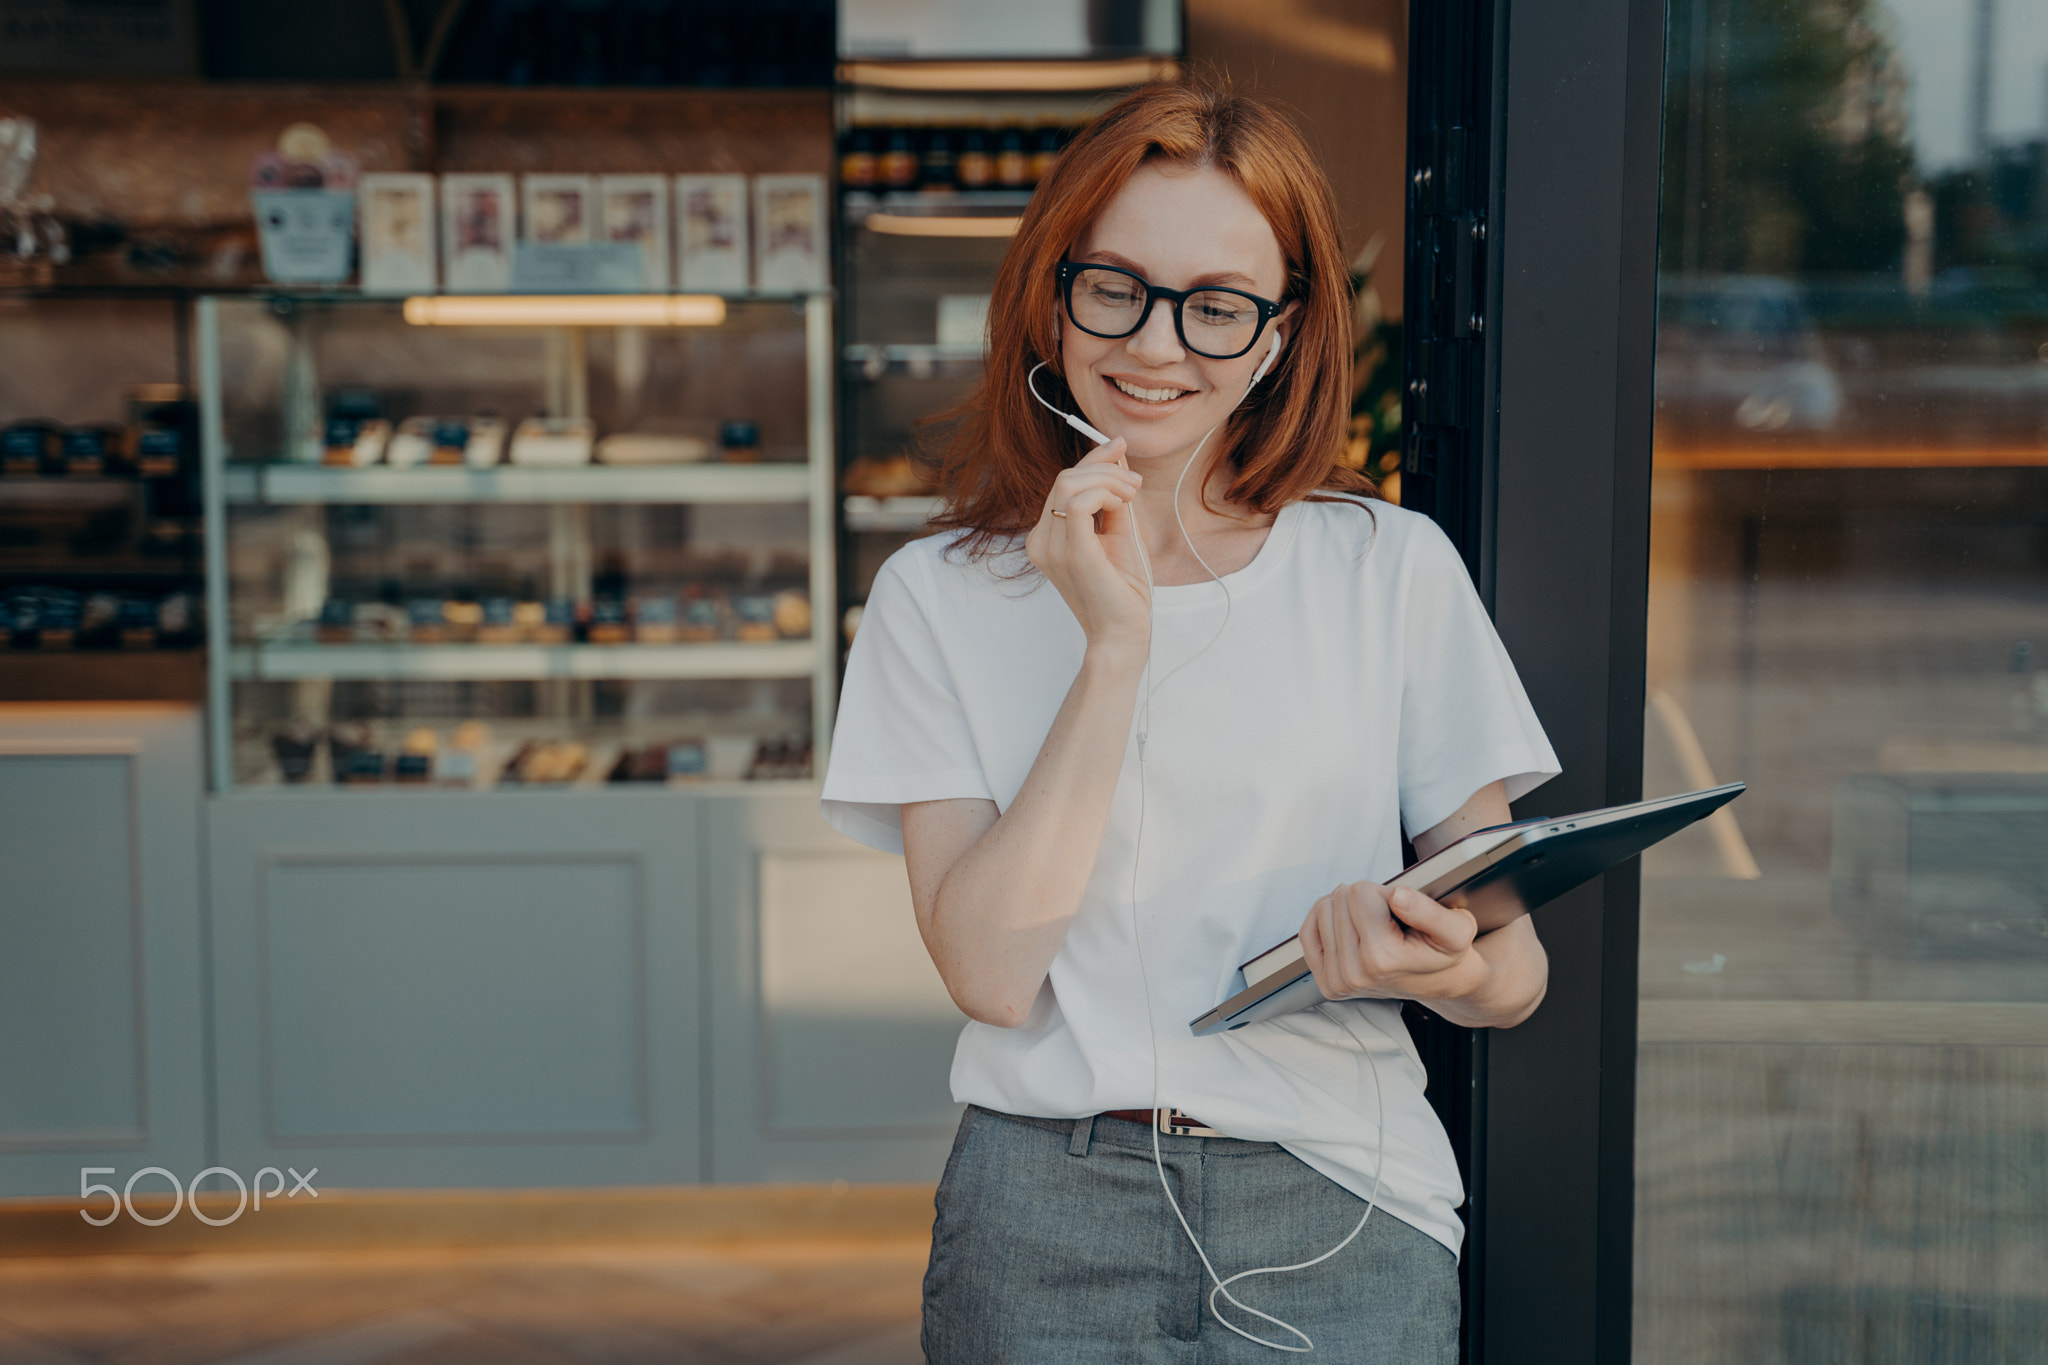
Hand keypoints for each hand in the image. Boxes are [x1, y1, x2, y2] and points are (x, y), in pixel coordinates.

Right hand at [1023, 437, 1149, 660]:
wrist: (1123, 633)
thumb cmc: (1122, 590)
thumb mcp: (1118, 533)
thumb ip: (1113, 499)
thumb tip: (1117, 457)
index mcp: (1047, 536)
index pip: (1063, 483)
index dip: (1092, 460)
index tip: (1120, 448)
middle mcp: (1041, 541)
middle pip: (1065, 478)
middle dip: (1105, 469)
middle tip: (1137, 485)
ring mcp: (1051, 548)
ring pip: (1069, 484)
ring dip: (1109, 480)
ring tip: (1133, 496)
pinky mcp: (1072, 554)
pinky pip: (1079, 503)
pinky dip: (1105, 493)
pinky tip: (1123, 505)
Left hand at [1299, 881, 1485, 1005]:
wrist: (1440, 981)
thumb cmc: (1445, 952)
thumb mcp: (1456, 929)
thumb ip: (1429, 912)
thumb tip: (1398, 896)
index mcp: (1382, 959)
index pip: (1361, 892)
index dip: (1386, 893)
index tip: (1403, 912)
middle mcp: (1354, 975)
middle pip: (1340, 899)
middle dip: (1367, 901)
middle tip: (1391, 922)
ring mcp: (1338, 982)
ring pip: (1324, 909)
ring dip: (1349, 910)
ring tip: (1376, 928)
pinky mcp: (1327, 983)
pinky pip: (1308, 932)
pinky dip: (1326, 920)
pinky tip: (1350, 926)